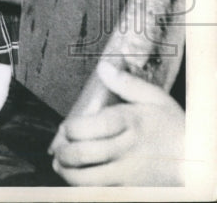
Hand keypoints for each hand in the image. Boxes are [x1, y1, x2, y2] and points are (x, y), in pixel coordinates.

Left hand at [51, 62, 184, 185]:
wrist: (198, 160)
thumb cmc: (174, 128)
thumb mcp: (156, 99)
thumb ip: (127, 83)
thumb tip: (103, 67)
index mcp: (128, 123)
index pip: (85, 128)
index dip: (68, 129)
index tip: (66, 128)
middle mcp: (125, 150)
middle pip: (80, 154)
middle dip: (62, 152)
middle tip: (59, 148)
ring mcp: (128, 174)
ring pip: (85, 179)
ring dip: (67, 173)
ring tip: (62, 165)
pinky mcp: (132, 192)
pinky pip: (99, 193)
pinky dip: (84, 188)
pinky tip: (80, 180)